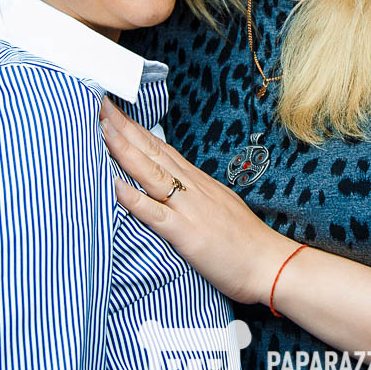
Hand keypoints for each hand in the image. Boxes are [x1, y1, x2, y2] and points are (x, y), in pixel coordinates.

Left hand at [100, 98, 297, 304]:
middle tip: (101, 105)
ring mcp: (190, 209)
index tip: (117, 113)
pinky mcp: (187, 234)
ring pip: (151, 173)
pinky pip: (155, 214)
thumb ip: (195, 194)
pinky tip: (115, 185)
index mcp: (198, 181)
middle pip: (153, 152)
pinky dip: (134, 198)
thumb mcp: (219, 205)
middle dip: (124, 128)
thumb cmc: (245, 241)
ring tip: (102, 130)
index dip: (137, 130)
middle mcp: (193, 188)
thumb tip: (174, 187)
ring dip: (124, 150)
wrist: (270, 263)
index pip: (162, 148)